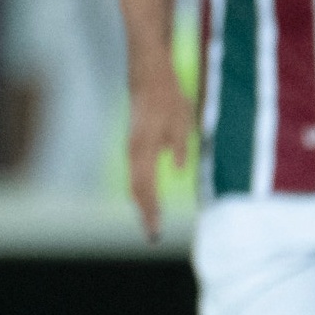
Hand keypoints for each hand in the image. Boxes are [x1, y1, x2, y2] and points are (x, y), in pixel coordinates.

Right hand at [127, 63, 192, 238]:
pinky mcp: (134, 146)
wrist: (148, 78)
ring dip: (142, 204)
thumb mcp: (182, 122)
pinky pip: (135, 174)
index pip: (145, 187)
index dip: (150, 211)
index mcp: (145, 148)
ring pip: (134, 183)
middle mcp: (133, 152)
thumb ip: (180, 147)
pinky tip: (147, 199)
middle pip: (136, 190)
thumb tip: (178, 171)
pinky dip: (141, 190)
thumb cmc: (169, 98)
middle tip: (153, 236)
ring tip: (151, 222)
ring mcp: (131, 149)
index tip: (155, 230)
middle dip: (145, 213)